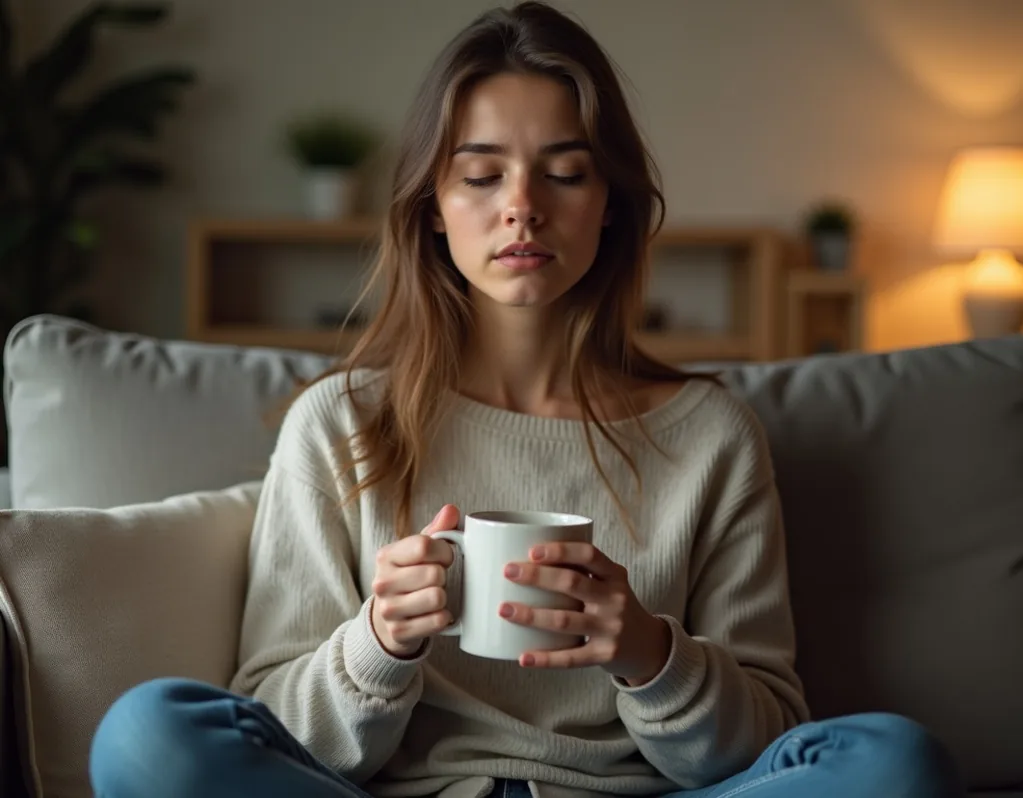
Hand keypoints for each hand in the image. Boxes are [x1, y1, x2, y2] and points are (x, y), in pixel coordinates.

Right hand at [370, 504, 459, 657]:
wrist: (390, 616)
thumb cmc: (410, 576)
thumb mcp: (420, 550)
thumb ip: (438, 529)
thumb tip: (452, 510)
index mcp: (386, 556)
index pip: (425, 545)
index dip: (444, 551)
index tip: (444, 557)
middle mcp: (382, 582)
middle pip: (434, 573)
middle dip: (443, 576)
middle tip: (437, 580)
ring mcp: (388, 609)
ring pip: (437, 597)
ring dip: (443, 598)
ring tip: (434, 596)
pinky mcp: (398, 632)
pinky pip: (437, 621)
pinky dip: (443, 618)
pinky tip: (435, 614)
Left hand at [500, 541, 671, 684]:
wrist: (649, 646)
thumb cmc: (616, 607)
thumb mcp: (610, 584)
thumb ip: (582, 572)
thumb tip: (527, 559)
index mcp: (615, 575)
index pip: (589, 555)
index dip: (561, 550)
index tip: (532, 550)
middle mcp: (615, 599)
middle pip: (573, 583)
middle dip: (537, 576)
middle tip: (508, 572)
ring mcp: (610, 628)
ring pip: (565, 620)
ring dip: (532, 615)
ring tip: (504, 610)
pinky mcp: (605, 655)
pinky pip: (571, 658)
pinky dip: (545, 659)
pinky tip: (523, 657)